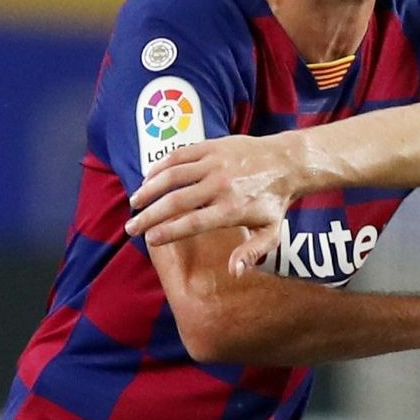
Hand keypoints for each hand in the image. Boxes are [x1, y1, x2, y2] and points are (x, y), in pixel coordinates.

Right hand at [127, 134, 299, 247]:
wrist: (287, 162)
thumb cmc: (275, 201)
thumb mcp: (271, 233)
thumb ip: (251, 253)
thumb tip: (233, 272)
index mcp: (231, 209)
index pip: (192, 223)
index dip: (168, 232)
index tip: (150, 239)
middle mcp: (220, 185)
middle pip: (175, 202)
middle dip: (148, 216)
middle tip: (132, 227)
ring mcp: (214, 164)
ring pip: (172, 176)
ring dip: (148, 190)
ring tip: (135, 204)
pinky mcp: (211, 147)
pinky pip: (178, 156)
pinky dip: (159, 168)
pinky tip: (148, 179)